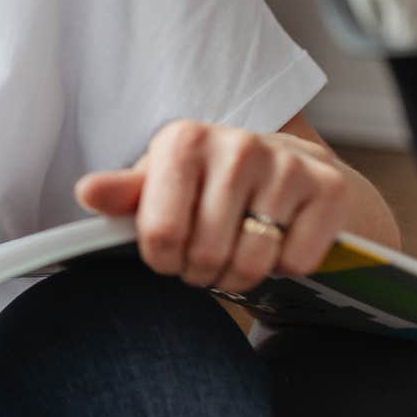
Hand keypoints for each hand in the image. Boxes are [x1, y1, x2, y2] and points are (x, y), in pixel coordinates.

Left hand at [73, 120, 351, 294]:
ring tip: (237, 254)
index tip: (169, 253)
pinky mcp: (329, 188)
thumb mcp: (162, 182)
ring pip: (252, 263)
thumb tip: (87, 192)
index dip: (163, 260)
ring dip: (241, 275)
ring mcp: (286, 164)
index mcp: (184, 140)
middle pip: (206, 254)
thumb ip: (125, 193)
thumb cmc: (210, 182)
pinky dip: (285, 267)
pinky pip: (296, 262)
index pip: (161, 234)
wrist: (292, 170)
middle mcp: (237, 145)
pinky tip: (278, 241)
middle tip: (206, 258)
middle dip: (202, 271)